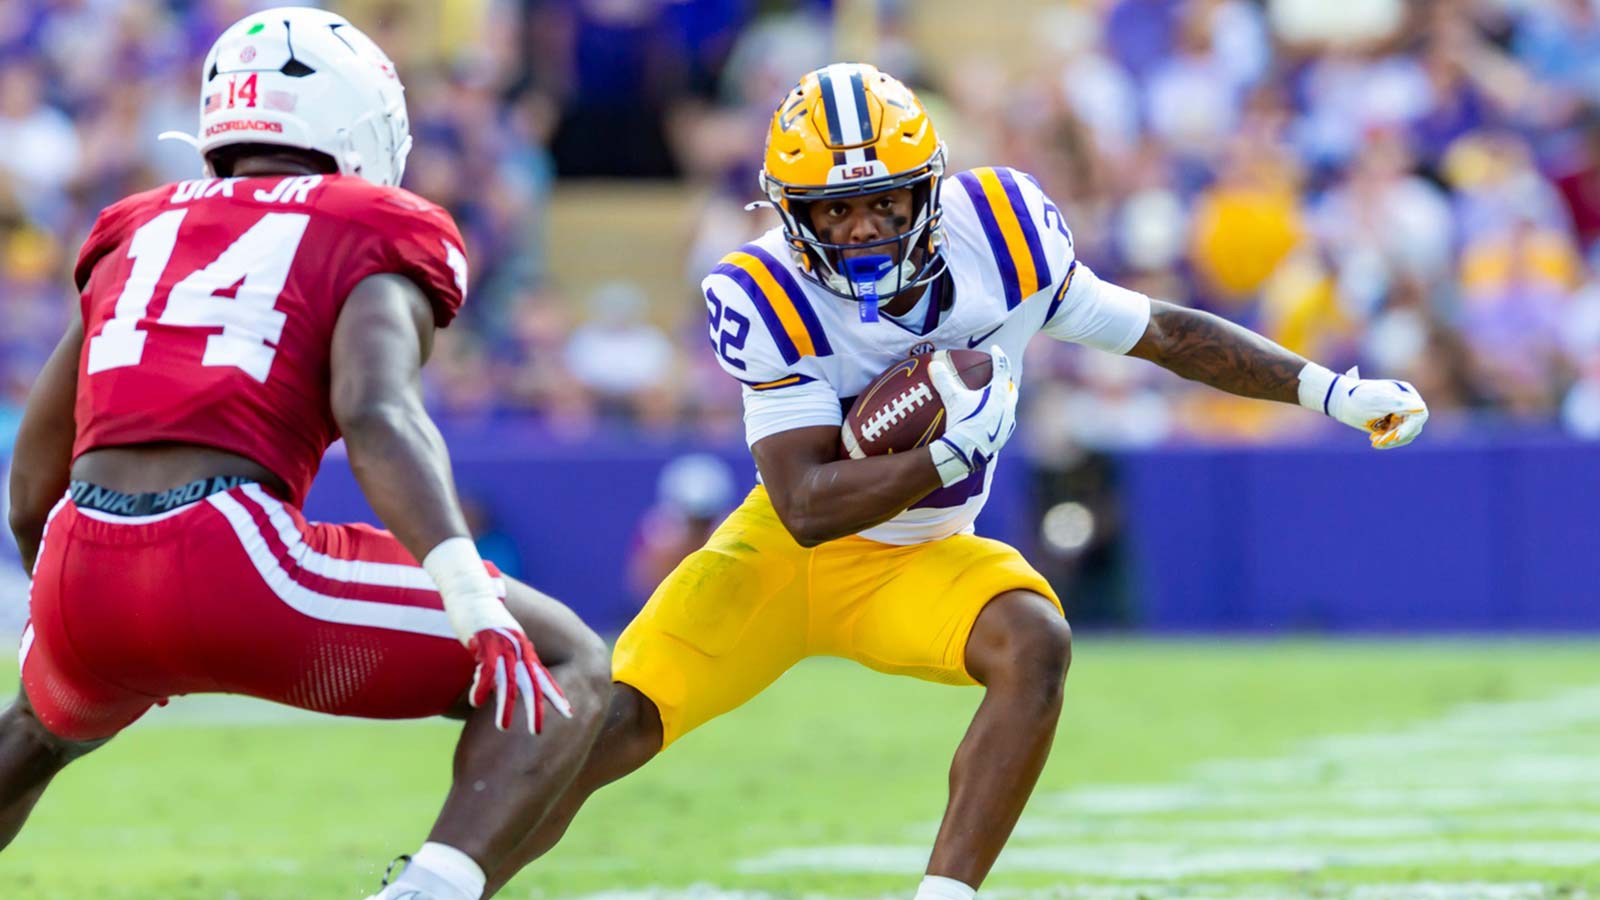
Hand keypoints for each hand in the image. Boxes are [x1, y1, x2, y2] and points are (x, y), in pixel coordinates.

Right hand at [467, 626, 572, 733]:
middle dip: (536, 708)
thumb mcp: (501, 641)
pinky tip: (476, 703)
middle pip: (531, 684)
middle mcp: (518, 650)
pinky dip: (481, 687)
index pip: (543, 677)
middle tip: (538, 731)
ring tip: (504, 727)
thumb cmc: (486, 617)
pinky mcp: (485, 641)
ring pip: (508, 681)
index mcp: (523, 650)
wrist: (474, 589)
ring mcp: (503, 646)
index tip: (568, 713)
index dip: (555, 695)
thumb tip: (499, 686)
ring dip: (505, 706)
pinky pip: (485, 669)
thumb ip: (505, 660)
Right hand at [927, 345, 1018, 485]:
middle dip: (1006, 382)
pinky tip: (992, 422)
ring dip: (1005, 401)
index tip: (996, 349)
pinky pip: (1005, 423)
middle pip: (1011, 389)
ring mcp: (1008, 424)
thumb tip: (934, 364)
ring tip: (996, 400)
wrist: (968, 452)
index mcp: (999, 394)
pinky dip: (1000, 418)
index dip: (999, 357)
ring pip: (1010, 407)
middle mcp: (1008, 407)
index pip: (1002, 369)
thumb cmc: (963, 422)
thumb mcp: (952, 400)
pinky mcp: (1003, 437)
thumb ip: (944, 381)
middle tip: (999, 379)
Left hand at [1324, 366, 1429, 448]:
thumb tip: (1421, 408)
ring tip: (1374, 441)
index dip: (1408, 428)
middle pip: (1413, 427)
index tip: (1394, 436)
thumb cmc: (1357, 398)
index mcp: (1406, 393)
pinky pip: (1397, 437)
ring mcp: (1401, 414)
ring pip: (1406, 435)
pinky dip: (1387, 441)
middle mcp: (1407, 403)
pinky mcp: (1393, 424)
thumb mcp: (1377, 400)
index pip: (1419, 415)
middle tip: (1377, 441)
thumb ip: (1400, 404)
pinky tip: (1374, 441)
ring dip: (1391, 440)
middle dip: (1396, 436)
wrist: (1340, 401)